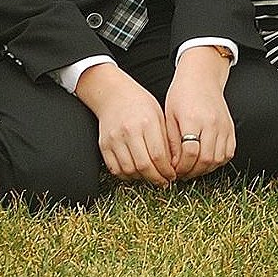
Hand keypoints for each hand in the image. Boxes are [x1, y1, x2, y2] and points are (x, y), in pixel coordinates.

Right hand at [74, 64, 175, 184]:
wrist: (113, 94)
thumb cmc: (140, 104)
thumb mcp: (159, 116)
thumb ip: (166, 141)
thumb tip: (173, 165)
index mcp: (146, 122)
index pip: (158, 155)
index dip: (167, 171)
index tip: (172, 176)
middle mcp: (129, 131)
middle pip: (144, 166)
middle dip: (156, 179)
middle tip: (163, 181)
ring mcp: (114, 139)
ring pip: (129, 170)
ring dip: (142, 178)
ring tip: (149, 176)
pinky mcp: (104, 145)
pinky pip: (115, 169)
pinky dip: (126, 175)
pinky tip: (135, 172)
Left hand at [163, 47, 235, 180]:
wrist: (202, 77)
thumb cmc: (182, 94)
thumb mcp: (169, 115)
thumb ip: (172, 140)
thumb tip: (172, 164)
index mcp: (192, 118)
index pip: (190, 153)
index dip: (181, 167)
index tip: (173, 170)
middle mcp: (211, 123)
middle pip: (206, 159)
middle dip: (192, 171)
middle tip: (181, 174)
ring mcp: (224, 126)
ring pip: (218, 159)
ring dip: (205, 169)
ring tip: (192, 169)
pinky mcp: (231, 129)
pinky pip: (228, 153)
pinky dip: (217, 162)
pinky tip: (205, 161)